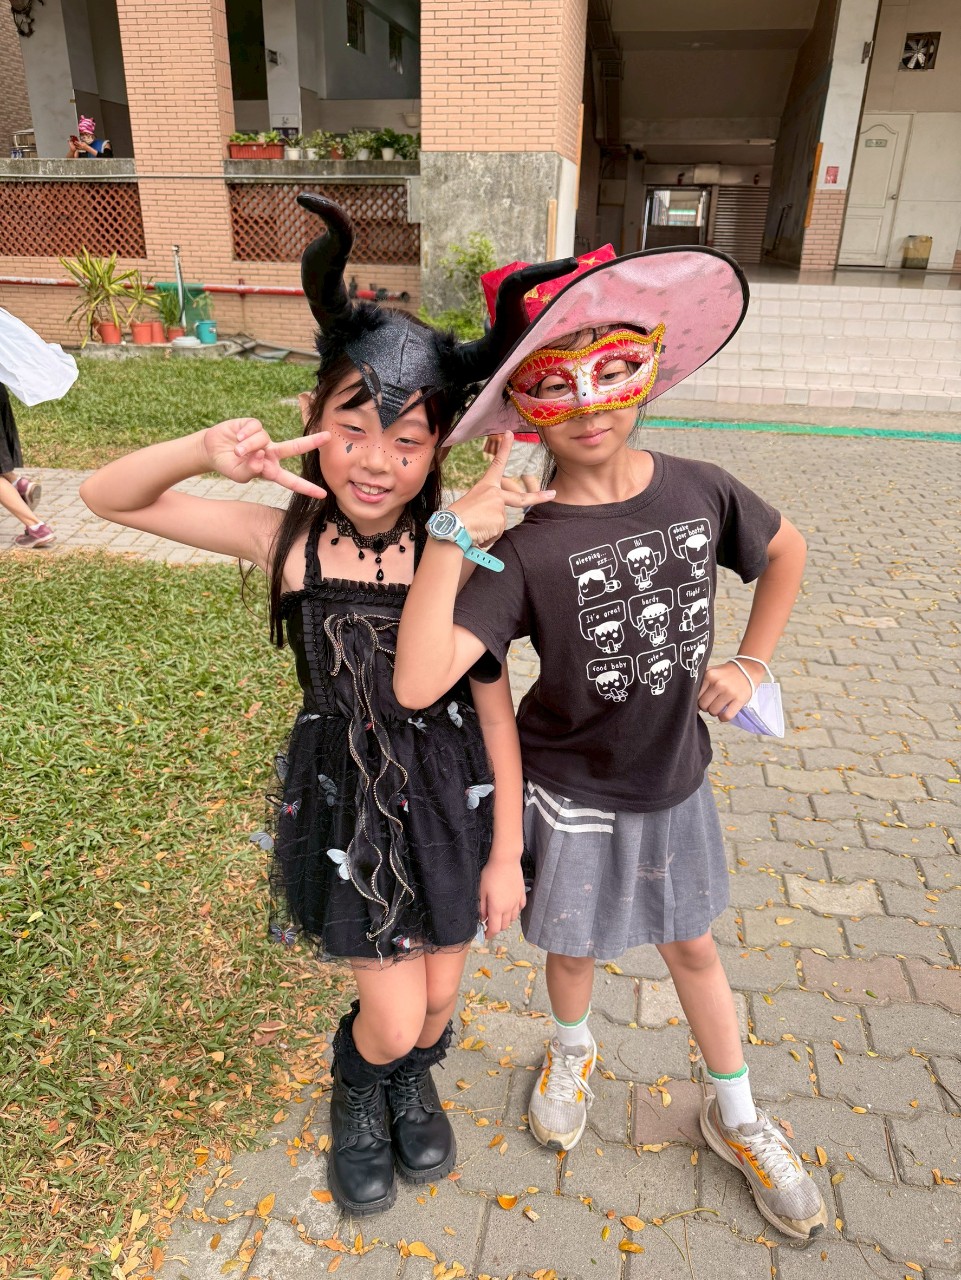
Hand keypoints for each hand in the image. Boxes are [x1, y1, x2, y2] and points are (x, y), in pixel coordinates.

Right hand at [202, 418, 329, 499]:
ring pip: (262, 440)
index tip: (323, 495)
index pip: (291, 481)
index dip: (306, 488)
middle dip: (312, 442)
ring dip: (247, 446)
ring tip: (237, 450)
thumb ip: (251, 470)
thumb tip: (262, 455)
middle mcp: (272, 453)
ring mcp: (264, 439)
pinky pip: (254, 428)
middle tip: (328, 437)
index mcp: (271, 470)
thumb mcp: (239, 475)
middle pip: (295, 447)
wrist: (211, 450)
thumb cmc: (228, 466)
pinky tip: (237, 437)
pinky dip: (244, 434)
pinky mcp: (254, 425)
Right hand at [450, 432, 554, 545]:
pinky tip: (478, 533)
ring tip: (474, 528)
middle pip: (521, 499)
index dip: (505, 448)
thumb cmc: (457, 519)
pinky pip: (498, 532)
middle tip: (553, 494)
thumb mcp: (473, 507)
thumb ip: (488, 508)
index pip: (497, 463)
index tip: (510, 433)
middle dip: (539, 497)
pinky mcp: (501, 519)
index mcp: (485, 486)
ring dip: (490, 529)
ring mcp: (499, 505)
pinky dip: (489, 536)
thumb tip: (498, 520)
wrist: (451, 528)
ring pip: (501, 523)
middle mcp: (494, 492)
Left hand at [478, 855, 526, 938]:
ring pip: (513, 918)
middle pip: (505, 926)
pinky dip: (514, 912)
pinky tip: (510, 906)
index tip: (485, 935)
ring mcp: (517, 902)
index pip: (495, 929)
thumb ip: (481, 907)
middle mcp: (509, 908)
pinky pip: (520, 908)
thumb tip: (482, 919)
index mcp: (497, 908)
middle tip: (489, 922)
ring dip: (505, 920)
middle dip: (497, 927)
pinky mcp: (522, 894)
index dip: (489, 934)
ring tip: (499, 914)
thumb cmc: (490, 874)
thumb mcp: (481, 891)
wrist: (506, 861)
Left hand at [697, 660, 753, 722]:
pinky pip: (726, 716)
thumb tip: (691, 702)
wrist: (748, 668)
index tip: (704, 699)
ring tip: (719, 706)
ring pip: (713, 712)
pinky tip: (724, 714)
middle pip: (703, 705)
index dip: (698, 700)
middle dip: (706, 707)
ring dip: (715, 712)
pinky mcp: (739, 699)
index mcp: (709, 675)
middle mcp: (718, 683)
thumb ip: (701, 684)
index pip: (696, 696)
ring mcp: (729, 692)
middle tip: (712, 703)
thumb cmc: (726, 673)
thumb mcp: (711, 672)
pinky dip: (723, 718)